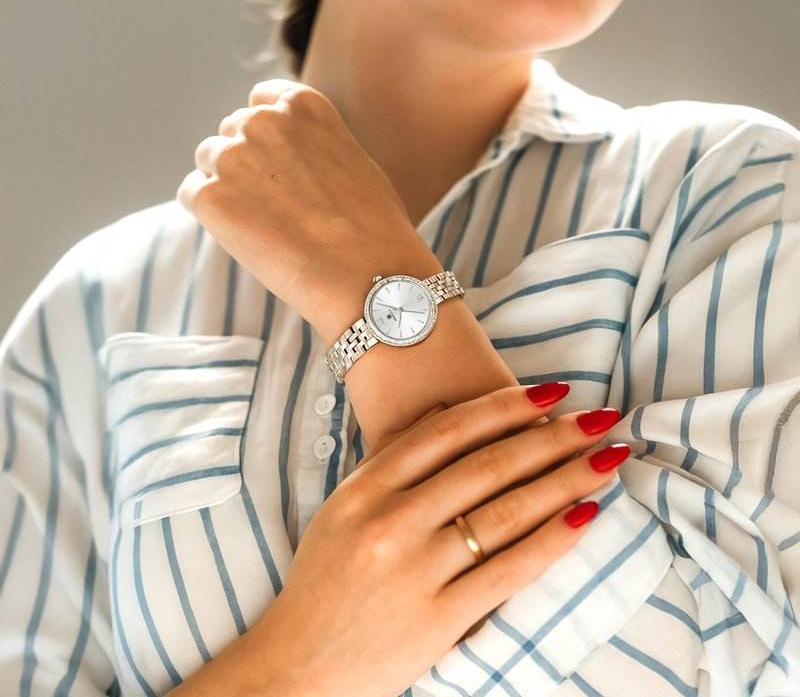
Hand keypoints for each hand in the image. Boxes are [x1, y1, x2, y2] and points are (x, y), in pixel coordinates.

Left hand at [175, 79, 419, 323]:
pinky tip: (249, 239)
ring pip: (208, 163)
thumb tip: (289, 157)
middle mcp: (264, 120)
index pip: (260, 101)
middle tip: (275, 209)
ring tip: (266, 227)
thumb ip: (314, 145)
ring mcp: (233, 157)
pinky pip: (193, 196)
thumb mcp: (352, 161)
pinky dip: (213, 218)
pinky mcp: (211, 197)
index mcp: (302, 105)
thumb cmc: (374, 229)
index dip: (266, 138)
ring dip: (227, 190)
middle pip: (231, 133)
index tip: (279, 167)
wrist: (368, 275)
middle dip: (246, 166)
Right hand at [249, 384, 626, 696]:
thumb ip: (391, 462)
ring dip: (566, 480)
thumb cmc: (324, 580)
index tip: (552, 392)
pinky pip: (509, 570)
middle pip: (488, 465)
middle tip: (599, 418)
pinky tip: (586, 516)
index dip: (506, 405)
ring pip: (507, 511)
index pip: (448, 430)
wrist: (299, 664)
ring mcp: (416, 569)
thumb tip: (448, 410)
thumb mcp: (344, 506)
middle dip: (553, 436)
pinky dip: (553, 539)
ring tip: (606, 460)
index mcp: (367, 488)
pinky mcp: (438, 619)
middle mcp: (392, 520)